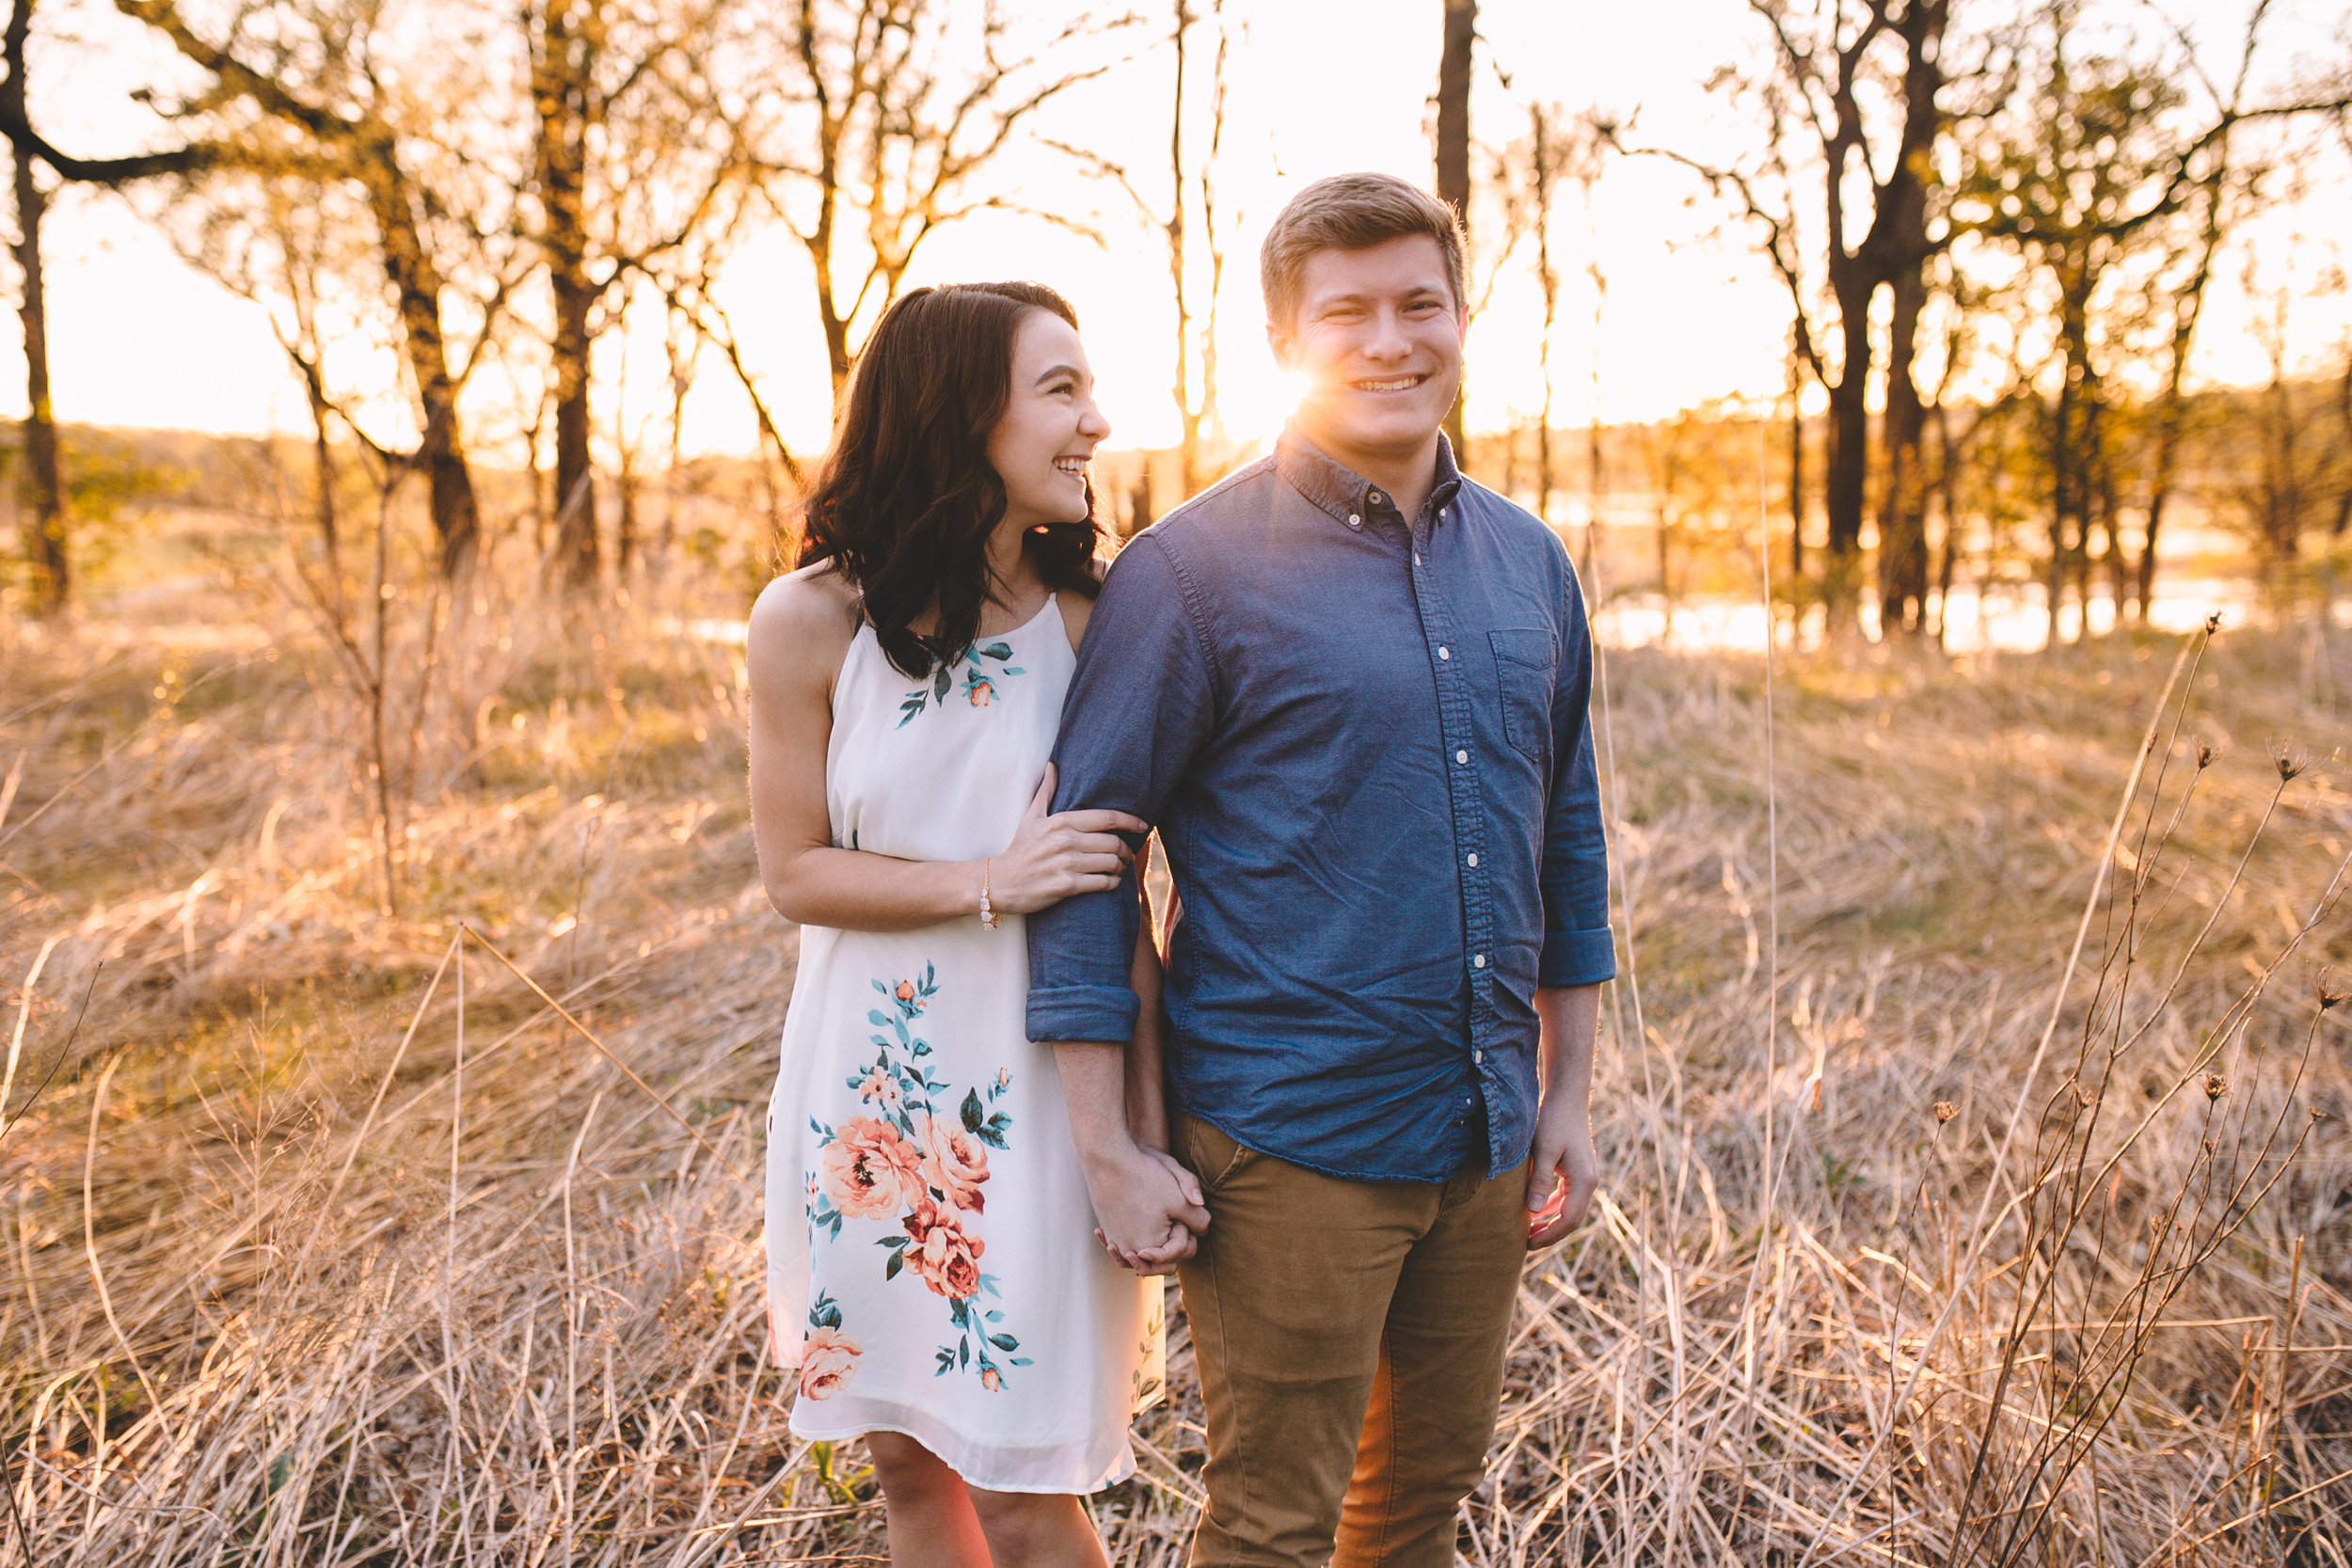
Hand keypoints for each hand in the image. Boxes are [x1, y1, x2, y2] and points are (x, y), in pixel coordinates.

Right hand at [990, 764, 1147, 913]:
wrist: (999, 882)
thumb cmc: (1019, 848)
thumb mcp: (1030, 817)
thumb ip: (1045, 791)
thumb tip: (1052, 765)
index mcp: (1061, 821)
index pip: (1106, 818)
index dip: (1130, 821)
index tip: (1143, 826)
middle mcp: (1065, 840)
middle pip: (1113, 842)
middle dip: (1126, 850)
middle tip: (1128, 855)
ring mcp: (1066, 864)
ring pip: (1111, 863)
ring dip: (1120, 867)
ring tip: (1119, 868)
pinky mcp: (1066, 886)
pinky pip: (1102, 883)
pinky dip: (1112, 883)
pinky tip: (1111, 881)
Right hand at [1081, 1137, 1208, 1277]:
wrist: (1109, 1160)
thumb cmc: (1145, 1177)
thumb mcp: (1180, 1198)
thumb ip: (1198, 1218)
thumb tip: (1203, 1230)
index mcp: (1151, 1248)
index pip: (1179, 1253)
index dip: (1185, 1234)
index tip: (1179, 1217)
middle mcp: (1129, 1250)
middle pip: (1159, 1259)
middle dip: (1171, 1244)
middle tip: (1174, 1222)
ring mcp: (1115, 1240)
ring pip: (1140, 1252)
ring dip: (1151, 1243)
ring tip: (1158, 1225)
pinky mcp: (1107, 1229)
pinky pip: (1123, 1242)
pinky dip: (1133, 1236)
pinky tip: (1136, 1223)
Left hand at [1525, 1095, 1598, 1248]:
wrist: (1566, 1097)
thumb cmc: (1554, 1120)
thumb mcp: (1544, 1150)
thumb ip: (1540, 1181)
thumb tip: (1534, 1211)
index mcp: (1584, 1181)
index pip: (1568, 1220)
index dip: (1548, 1235)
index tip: (1528, 1244)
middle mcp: (1589, 1182)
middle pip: (1572, 1219)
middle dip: (1550, 1233)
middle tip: (1525, 1244)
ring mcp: (1585, 1176)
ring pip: (1570, 1209)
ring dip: (1551, 1222)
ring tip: (1528, 1231)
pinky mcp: (1577, 1170)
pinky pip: (1566, 1198)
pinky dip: (1552, 1207)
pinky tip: (1535, 1211)